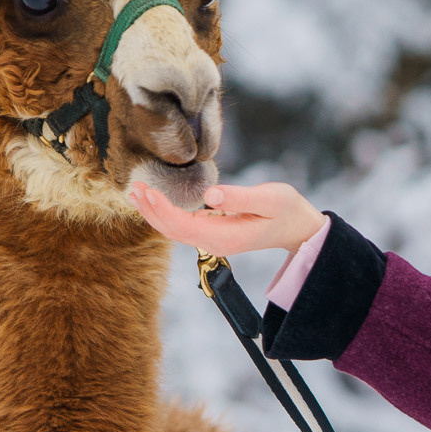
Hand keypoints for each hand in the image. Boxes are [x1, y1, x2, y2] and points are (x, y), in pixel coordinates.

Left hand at [128, 179, 325, 257]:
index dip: (163, 210)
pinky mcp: (213, 232)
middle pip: (172, 231)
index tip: (149, 191)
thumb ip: (240, 197)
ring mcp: (213, 239)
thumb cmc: (286, 210)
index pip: (183, 226)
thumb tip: (211, 195)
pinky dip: (165, 213)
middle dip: (151, 211)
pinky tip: (155, 200)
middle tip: (133, 189)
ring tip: (136, 193)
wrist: (297, 227)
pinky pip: (182, 226)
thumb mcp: (270, 199)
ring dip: (154, 213)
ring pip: (174, 230)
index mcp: (225, 237)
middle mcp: (214, 242)